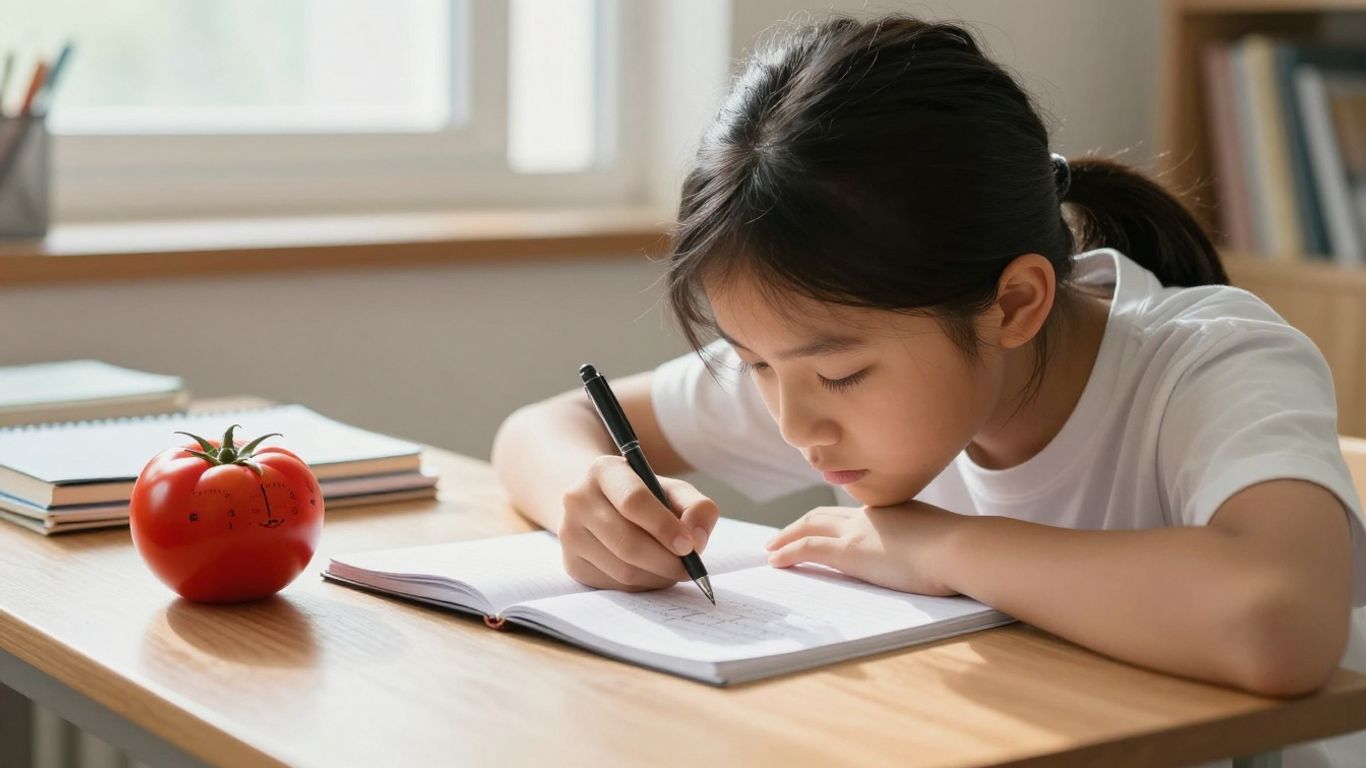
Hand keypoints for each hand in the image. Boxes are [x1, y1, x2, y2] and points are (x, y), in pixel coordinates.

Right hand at [558, 455, 718, 590]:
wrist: (599, 504)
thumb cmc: (645, 497)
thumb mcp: (673, 490)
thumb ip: (696, 507)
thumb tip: (696, 540)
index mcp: (605, 471)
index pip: (633, 501)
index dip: (664, 527)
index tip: (689, 545)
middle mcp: (578, 499)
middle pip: (627, 543)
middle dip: (666, 561)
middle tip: (690, 567)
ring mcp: (570, 533)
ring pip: (622, 570)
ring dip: (658, 576)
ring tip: (674, 568)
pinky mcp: (572, 563)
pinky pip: (615, 585)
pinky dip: (643, 584)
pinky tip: (652, 571)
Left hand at [765, 501, 964, 595]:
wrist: (959, 548)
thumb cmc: (960, 549)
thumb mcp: (941, 537)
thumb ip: (928, 540)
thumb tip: (936, 554)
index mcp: (889, 509)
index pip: (851, 512)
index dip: (830, 518)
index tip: (818, 526)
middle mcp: (868, 515)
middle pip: (823, 514)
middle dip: (800, 524)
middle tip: (782, 536)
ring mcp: (857, 531)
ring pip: (809, 527)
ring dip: (786, 538)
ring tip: (771, 549)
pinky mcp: (849, 551)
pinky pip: (807, 548)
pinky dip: (788, 552)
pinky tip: (776, 561)